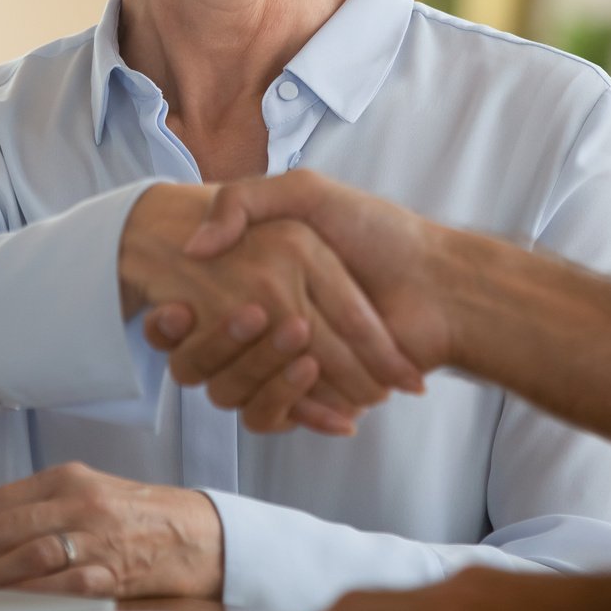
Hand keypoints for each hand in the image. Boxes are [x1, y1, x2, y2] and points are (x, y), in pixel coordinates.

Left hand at [0, 462, 222, 598]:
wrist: (196, 533)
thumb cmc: (140, 515)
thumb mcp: (89, 491)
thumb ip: (42, 504)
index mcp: (66, 478)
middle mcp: (78, 501)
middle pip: (2, 529)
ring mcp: (95, 535)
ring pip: (24, 555)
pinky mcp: (111, 570)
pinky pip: (58, 584)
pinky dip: (26, 596)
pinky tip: (9, 605)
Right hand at [120, 184, 422, 434]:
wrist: (441, 284)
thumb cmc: (379, 232)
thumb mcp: (307, 194)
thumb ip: (246, 201)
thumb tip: (194, 246)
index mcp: (265, 282)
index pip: (205, 311)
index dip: (177, 321)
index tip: (170, 311)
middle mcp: (273, 326)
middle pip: (218, 355)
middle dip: (215, 345)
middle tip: (221, 322)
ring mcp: (292, 364)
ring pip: (239, 389)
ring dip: (256, 372)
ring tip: (292, 343)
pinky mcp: (316, 397)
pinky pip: (273, 416)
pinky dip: (286, 406)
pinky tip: (300, 376)